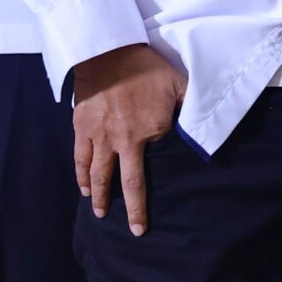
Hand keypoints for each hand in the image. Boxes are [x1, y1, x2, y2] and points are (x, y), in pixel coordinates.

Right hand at [72, 43, 185, 236]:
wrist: (108, 51)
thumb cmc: (147, 67)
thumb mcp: (179, 83)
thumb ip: (191, 107)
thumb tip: (201, 125)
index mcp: (149, 131)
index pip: (153, 166)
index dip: (154, 185)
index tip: (156, 206)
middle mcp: (123, 140)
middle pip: (126, 182)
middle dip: (131, 210)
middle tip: (132, 230)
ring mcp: (99, 135)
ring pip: (98, 174)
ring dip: (99, 196)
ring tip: (100, 212)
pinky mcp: (82, 128)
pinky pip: (81, 158)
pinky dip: (81, 175)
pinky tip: (84, 186)